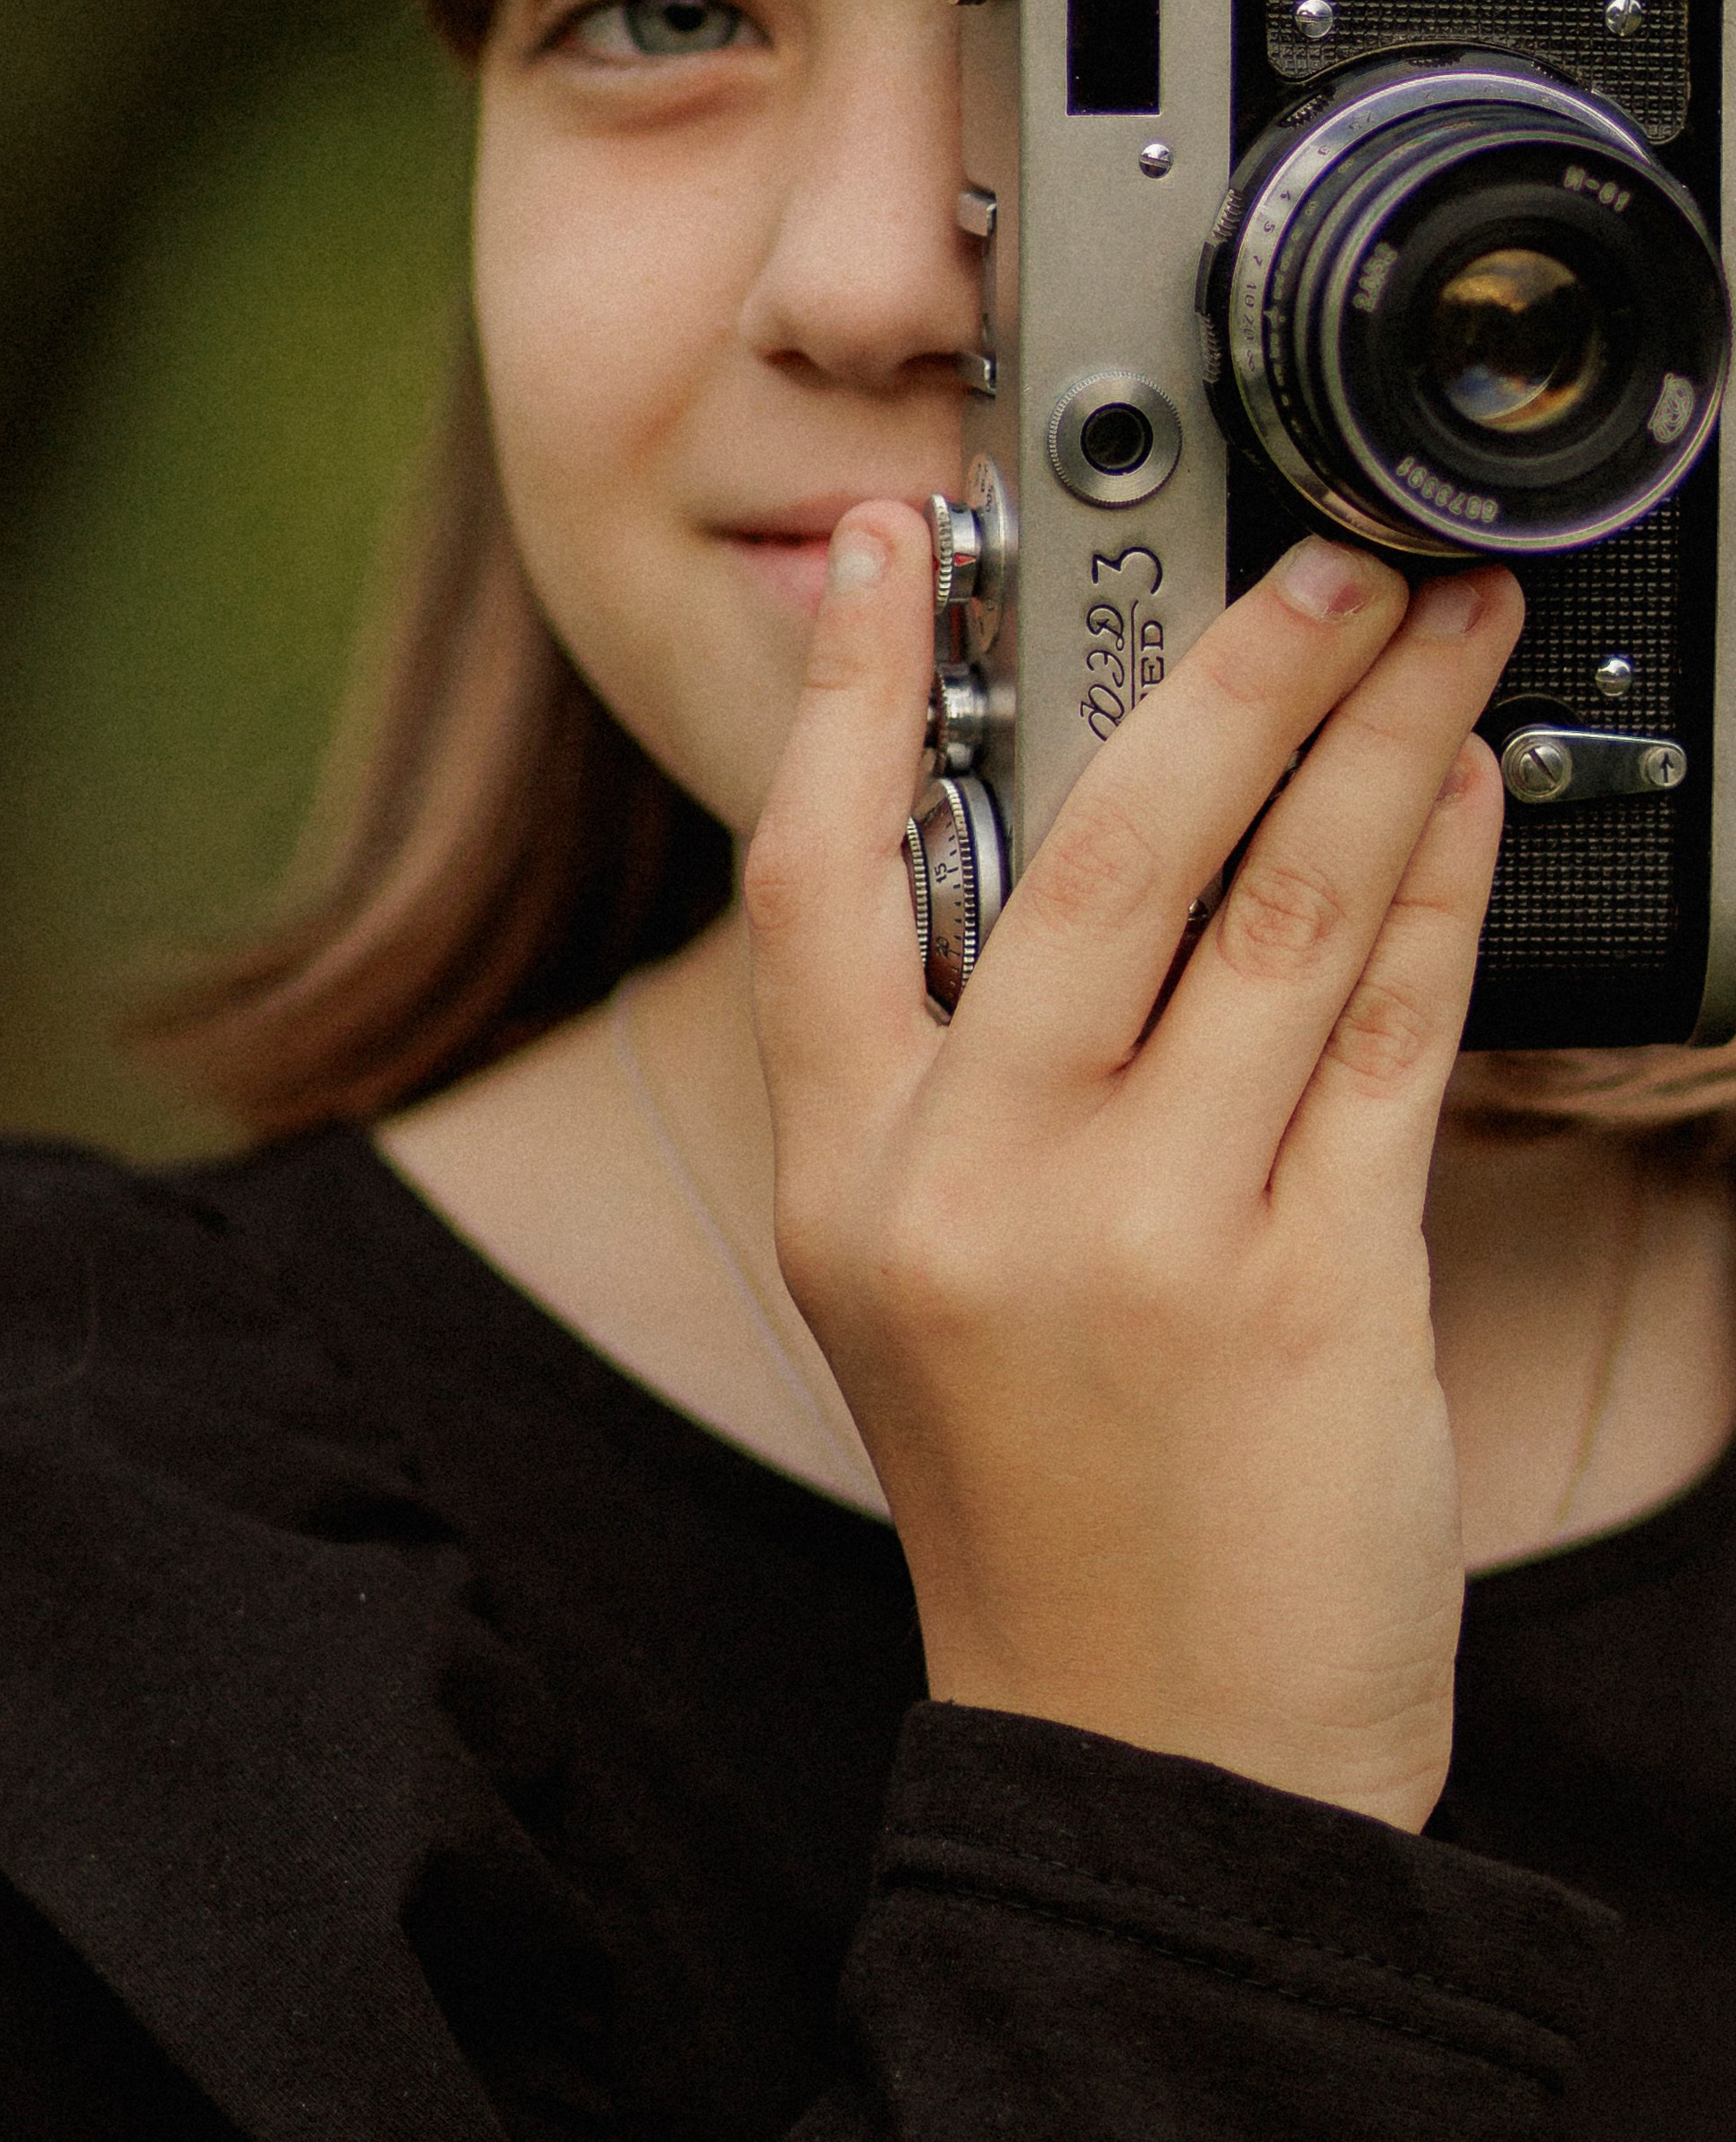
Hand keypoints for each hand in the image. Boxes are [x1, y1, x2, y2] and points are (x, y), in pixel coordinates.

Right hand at [747, 508, 1522, 1832]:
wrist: (1155, 1745)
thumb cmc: (1040, 1493)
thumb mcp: (915, 1276)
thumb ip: (966, 1071)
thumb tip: (1092, 842)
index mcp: (849, 1173)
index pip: (818, 876)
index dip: (859, 691)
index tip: (901, 543)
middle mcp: (978, 1187)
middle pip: (1102, 854)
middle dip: (1232, 675)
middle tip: (1322, 558)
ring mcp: (1147, 1235)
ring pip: (1283, 915)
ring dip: (1378, 744)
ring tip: (1440, 629)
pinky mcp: (1313, 1284)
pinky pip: (1393, 1034)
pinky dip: (1440, 889)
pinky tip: (1469, 793)